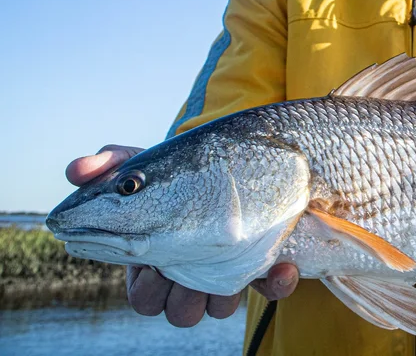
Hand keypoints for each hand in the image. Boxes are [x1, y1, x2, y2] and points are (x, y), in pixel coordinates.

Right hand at [65, 145, 299, 325]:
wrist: (227, 162)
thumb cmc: (175, 172)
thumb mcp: (143, 163)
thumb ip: (108, 164)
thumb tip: (75, 169)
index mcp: (155, 262)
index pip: (143, 298)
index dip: (147, 286)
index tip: (153, 261)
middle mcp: (190, 276)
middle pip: (178, 312)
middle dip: (181, 295)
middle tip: (186, 266)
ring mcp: (227, 274)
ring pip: (218, 308)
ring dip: (221, 293)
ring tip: (225, 265)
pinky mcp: (264, 266)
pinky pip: (273, 289)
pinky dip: (278, 283)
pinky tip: (282, 266)